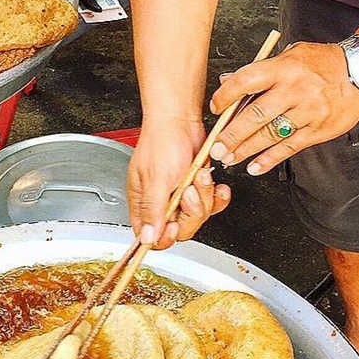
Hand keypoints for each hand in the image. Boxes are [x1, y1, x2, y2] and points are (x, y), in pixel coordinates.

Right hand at [127, 118, 231, 249]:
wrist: (181, 119)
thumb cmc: (162, 141)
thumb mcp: (156, 179)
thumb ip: (152, 210)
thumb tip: (147, 238)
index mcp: (143, 203)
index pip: (151, 237)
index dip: (164, 237)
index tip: (173, 224)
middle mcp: (160, 203)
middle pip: (179, 229)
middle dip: (190, 211)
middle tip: (189, 191)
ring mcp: (179, 196)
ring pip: (197, 216)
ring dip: (204, 197)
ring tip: (199, 176)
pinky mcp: (196, 189)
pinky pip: (210, 204)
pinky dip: (216, 195)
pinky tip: (214, 184)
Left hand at [208, 42, 358, 174]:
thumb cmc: (322, 62)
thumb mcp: (291, 55)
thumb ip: (261, 70)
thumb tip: (227, 82)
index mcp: (284, 68)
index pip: (247, 81)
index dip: (226, 96)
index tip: (215, 108)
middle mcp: (295, 90)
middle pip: (256, 115)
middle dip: (232, 134)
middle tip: (216, 148)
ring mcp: (308, 111)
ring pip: (271, 135)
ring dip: (246, 150)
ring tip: (229, 158)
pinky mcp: (318, 129)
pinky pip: (290, 147)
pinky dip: (270, 159)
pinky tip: (254, 167)